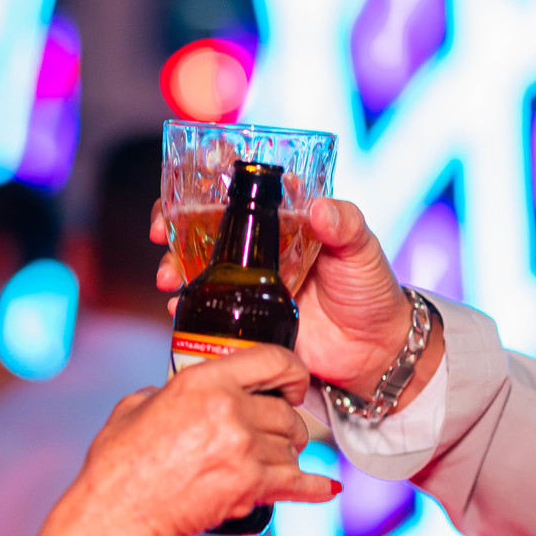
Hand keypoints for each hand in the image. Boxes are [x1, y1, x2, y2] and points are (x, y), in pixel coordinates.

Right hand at [73, 345, 339, 535]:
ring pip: (290, 447)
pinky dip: (315, 488)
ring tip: (276, 461)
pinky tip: (327, 489)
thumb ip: (166, 390)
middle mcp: (230, 410)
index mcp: (204, 381)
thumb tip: (178, 393)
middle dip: (286, 422)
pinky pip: (296, 484)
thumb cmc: (119, 461)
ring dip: (287, 455)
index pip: (271, 359)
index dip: (291, 369)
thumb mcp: (137, 404)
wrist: (118, 511)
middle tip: (279, 431)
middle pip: (285, 410)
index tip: (294, 381)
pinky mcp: (249, 488)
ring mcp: (244, 450)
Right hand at [152, 198, 438, 399]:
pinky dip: (186, 307)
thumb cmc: (372, 291)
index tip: (184, 191)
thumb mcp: (363, 250)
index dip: (203, 185)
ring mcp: (250, 282)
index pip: (237, 190)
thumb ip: (346, 225)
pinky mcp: (246, 315)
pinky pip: (208, 307)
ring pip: (198, 265)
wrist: (373, 351)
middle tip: (161, 237)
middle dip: (173, 227)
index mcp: (284, 219)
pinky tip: (177, 310)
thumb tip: (320, 206)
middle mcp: (260, 246)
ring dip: (174, 267)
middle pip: (203, 226)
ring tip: (169, 280)